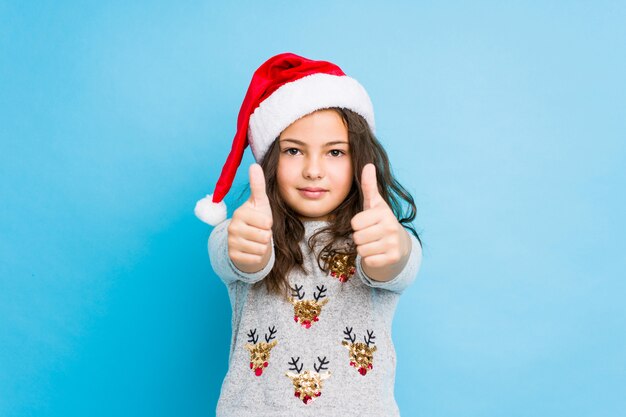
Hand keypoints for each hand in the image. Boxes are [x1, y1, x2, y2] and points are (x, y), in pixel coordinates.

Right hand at [228, 163, 273, 272]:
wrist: (248, 241)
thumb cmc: (257, 220)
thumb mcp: (260, 202)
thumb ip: (258, 185)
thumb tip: (254, 165)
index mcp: (240, 213)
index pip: (266, 223)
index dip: (268, 224)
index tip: (261, 222)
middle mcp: (232, 227)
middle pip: (264, 236)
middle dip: (266, 236)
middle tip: (259, 232)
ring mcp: (231, 242)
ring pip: (261, 248)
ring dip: (263, 246)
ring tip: (256, 240)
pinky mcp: (233, 256)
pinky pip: (255, 258)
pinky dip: (258, 256)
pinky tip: (252, 250)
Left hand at [351, 164, 411, 280]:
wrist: (399, 244)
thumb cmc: (381, 221)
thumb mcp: (374, 203)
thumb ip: (369, 185)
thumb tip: (368, 164)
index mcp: (383, 213)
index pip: (355, 223)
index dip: (357, 225)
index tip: (367, 223)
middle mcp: (390, 227)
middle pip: (357, 237)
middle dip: (360, 237)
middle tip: (371, 235)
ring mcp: (393, 244)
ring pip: (361, 250)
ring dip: (364, 248)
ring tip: (374, 243)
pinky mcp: (392, 258)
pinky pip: (368, 261)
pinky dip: (370, 259)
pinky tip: (378, 253)